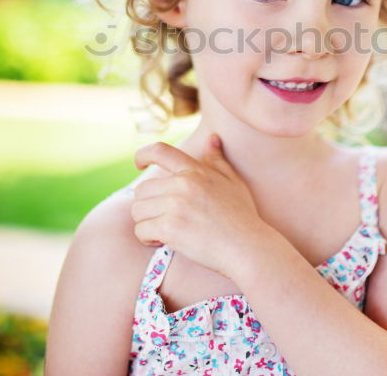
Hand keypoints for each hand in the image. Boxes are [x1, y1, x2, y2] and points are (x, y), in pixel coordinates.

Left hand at [131, 134, 269, 279]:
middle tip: (163, 219)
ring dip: (147, 223)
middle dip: (147, 206)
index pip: (160, 151)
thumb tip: (212, 138)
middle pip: (142, 190)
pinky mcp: (170, 228)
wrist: (248, 248)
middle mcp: (183, 184)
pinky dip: (148, 238)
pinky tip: (163, 242)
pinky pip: (141, 230)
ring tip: (164, 231)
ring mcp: (176, 205)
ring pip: (138, 211)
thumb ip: (218, 160)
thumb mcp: (234, 183)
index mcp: (195, 171)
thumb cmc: (243, 217)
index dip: (143, 155)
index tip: (139, 164)